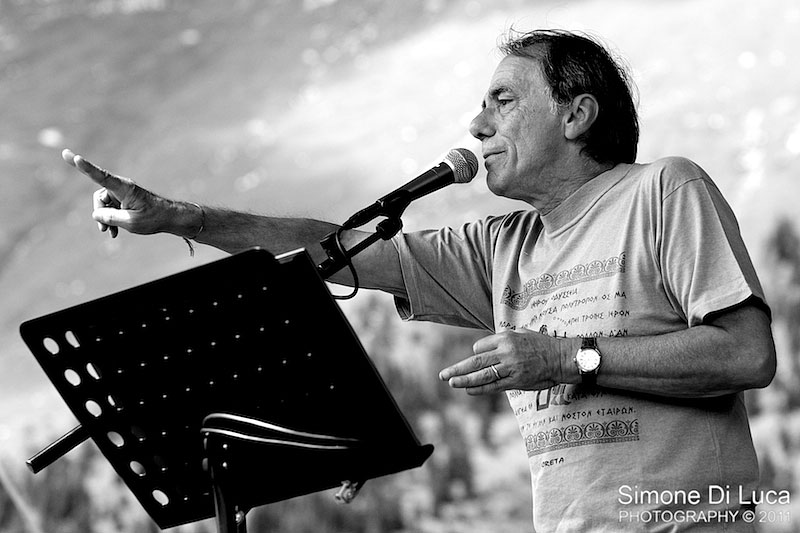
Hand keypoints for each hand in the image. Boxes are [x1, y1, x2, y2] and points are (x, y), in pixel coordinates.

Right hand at [62, 148, 176, 236]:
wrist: (169, 218)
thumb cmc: (153, 218)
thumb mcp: (130, 222)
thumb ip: (110, 218)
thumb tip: (95, 214)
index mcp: (124, 188)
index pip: (101, 176)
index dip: (86, 167)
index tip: (73, 156)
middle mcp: (121, 188)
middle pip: (99, 197)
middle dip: (100, 213)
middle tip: (104, 229)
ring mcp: (122, 193)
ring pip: (103, 204)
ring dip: (105, 219)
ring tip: (111, 233)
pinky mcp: (123, 200)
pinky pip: (110, 208)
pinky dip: (110, 219)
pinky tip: (114, 232)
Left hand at [439, 329, 570, 394]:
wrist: (561, 358)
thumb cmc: (542, 345)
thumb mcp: (522, 333)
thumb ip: (505, 339)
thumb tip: (489, 345)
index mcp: (506, 338)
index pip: (480, 347)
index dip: (475, 353)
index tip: (475, 358)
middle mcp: (506, 352)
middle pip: (475, 361)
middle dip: (457, 368)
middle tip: (443, 374)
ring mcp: (510, 367)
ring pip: (482, 374)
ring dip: (464, 380)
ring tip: (450, 382)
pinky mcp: (516, 381)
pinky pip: (494, 386)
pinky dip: (480, 388)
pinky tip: (468, 390)